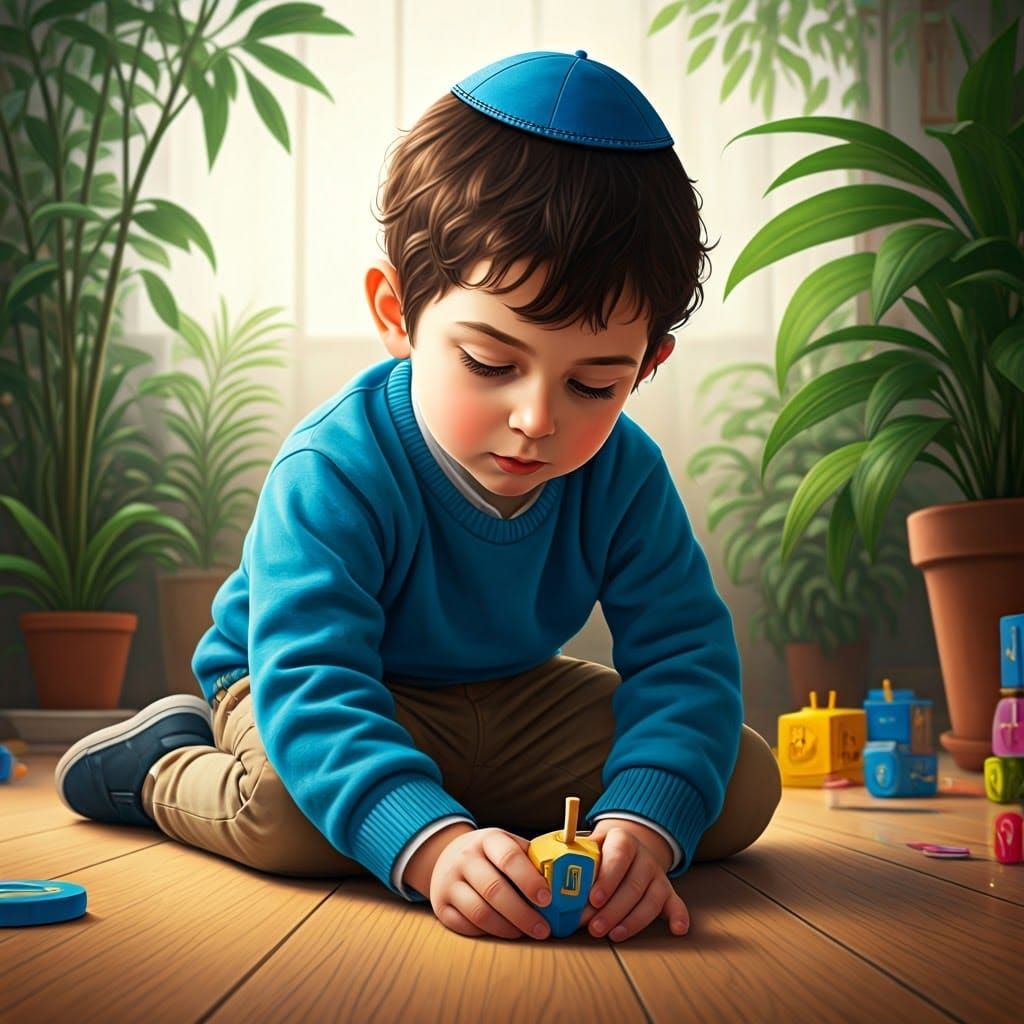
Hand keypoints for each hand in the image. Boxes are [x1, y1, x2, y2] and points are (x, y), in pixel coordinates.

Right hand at [428, 826, 552, 940]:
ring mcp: (449, 882)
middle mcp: (465, 858)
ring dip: (508, 928)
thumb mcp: (510, 846)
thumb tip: (572, 884)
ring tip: (526, 933)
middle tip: (544, 929)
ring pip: (480, 912)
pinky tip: (504, 932)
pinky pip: (466, 926)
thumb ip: (535, 861)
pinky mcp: (441, 906)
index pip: (509, 857)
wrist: (448, 856)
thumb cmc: (492, 855)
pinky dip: (488, 933)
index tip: (548, 899)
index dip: (529, 880)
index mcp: (488, 839)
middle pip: (494, 889)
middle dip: (523, 913)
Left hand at [578, 820, 689, 941]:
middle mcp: (644, 857)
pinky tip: (677, 930)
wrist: (629, 845)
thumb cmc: (602, 851)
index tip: (594, 899)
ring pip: (651, 899)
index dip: (607, 879)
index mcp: (623, 840)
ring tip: (614, 936)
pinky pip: (677, 904)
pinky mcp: (668, 891)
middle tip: (594, 928)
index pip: (618, 857)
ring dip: (633, 921)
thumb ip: (575, 858)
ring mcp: (658, 875)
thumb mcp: (590, 845)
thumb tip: (550, 877)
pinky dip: (679, 916)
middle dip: (613, 910)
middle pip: (633, 885)